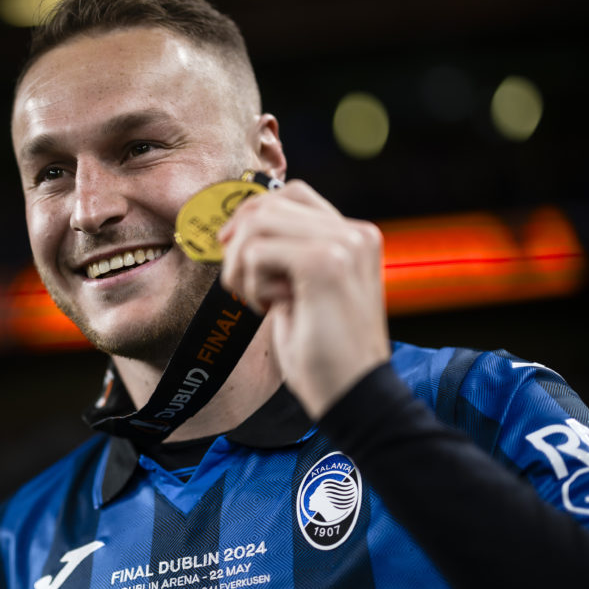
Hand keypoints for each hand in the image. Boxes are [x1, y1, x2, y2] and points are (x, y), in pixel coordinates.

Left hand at [218, 180, 389, 418]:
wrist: (352, 395)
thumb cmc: (324, 353)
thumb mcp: (303, 292)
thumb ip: (287, 257)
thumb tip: (239, 230)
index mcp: (356, 237)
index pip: (292, 194)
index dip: (253, 214)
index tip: (232, 248)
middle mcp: (355, 233)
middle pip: (269, 204)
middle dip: (238, 241)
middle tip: (239, 284)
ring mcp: (344, 244)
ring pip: (258, 223)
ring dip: (240, 265)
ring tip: (256, 301)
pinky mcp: (324, 263)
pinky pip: (257, 252)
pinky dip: (250, 283)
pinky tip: (269, 309)